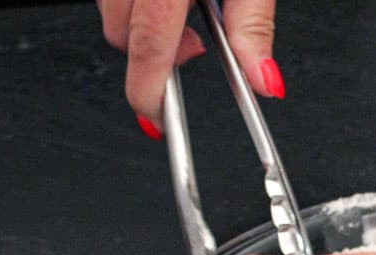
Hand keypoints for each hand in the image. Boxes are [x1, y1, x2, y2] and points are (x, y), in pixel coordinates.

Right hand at [99, 0, 282, 136]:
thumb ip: (253, 25)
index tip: (158, 122)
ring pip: (112, 12)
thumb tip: (263, 80)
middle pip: (121, 36)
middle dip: (155, 55)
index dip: (149, 94)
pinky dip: (136, 0)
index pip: (147, 50)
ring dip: (144, 23)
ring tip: (187, 7)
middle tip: (198, 45)